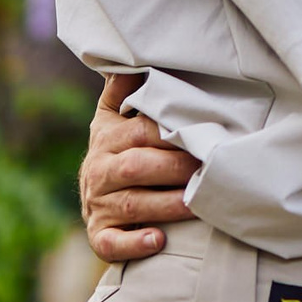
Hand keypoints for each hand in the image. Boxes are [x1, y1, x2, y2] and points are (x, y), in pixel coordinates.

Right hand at [80, 72, 199, 261]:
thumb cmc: (117, 149)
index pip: (141, 132)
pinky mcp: (99, 236)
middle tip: (208, 169)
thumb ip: (124, 88)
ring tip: (197, 203)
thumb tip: (136, 57)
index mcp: (107, 138)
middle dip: (175, 168)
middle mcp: (99, 171)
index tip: (203, 132)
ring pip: (132, 205)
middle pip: (137, 167)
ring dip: (167, 205)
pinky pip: (111, 243)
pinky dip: (134, 243)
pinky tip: (158, 241)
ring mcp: (98, 206)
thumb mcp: (113, 115)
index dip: (172, 133)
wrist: (92, 195)